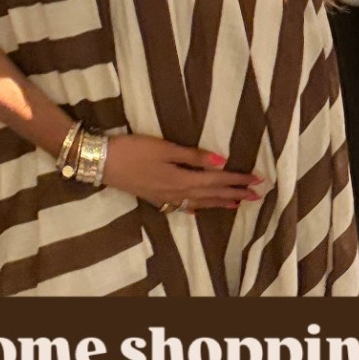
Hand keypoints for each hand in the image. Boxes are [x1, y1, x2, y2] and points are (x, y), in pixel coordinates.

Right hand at [103, 133, 266, 211]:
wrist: (101, 163)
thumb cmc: (132, 150)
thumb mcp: (164, 148)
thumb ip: (193, 156)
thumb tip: (221, 161)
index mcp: (182, 178)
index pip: (217, 179)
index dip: (238, 180)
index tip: (257, 181)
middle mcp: (177, 192)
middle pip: (211, 194)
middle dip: (235, 194)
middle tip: (256, 196)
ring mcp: (165, 198)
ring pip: (199, 202)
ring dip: (219, 203)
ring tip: (235, 204)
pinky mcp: (154, 198)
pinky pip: (182, 207)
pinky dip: (195, 208)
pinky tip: (198, 211)